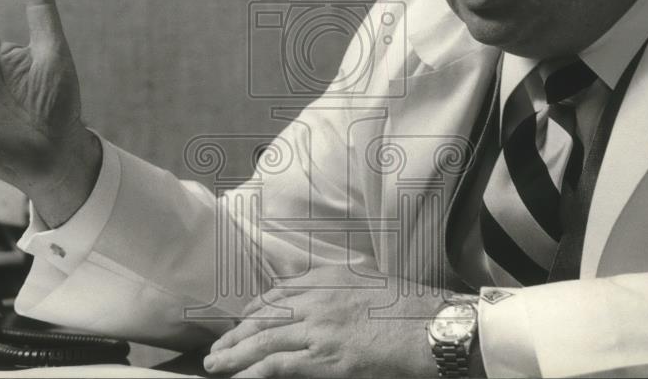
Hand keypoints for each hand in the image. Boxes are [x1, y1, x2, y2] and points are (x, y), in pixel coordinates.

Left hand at [204, 267, 443, 377]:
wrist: (432, 328)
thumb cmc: (411, 308)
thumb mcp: (371, 282)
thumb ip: (342, 287)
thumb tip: (326, 298)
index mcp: (329, 278)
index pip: (280, 293)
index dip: (256, 309)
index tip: (244, 320)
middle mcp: (317, 299)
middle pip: (265, 316)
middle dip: (238, 333)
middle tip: (218, 348)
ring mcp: (318, 329)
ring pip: (263, 340)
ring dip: (235, 354)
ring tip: (215, 365)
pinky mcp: (324, 359)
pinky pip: (276, 365)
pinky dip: (253, 372)